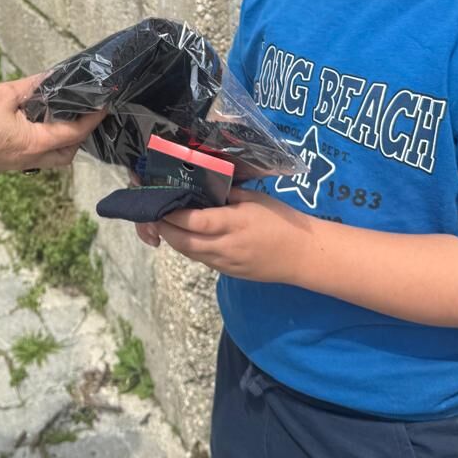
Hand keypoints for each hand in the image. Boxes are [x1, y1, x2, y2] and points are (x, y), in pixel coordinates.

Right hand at [0, 76, 104, 175]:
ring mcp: (15, 165)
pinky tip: (33, 127)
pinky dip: (41, 145)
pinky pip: (32, 158)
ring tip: (58, 119)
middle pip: (65, 155)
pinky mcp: (3, 164)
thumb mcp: (4, 94)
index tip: (104, 106)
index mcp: (35, 143)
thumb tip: (52, 76)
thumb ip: (32, 86)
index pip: (74, 133)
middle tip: (81, 115)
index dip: (92, 119)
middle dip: (77, 138)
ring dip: (59, 143)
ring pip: (49, 160)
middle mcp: (29, 159)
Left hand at [133, 188, 310, 283]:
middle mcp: (226, 246)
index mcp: (234, 223)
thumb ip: (226, 194)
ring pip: (189, 254)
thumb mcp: (254, 198)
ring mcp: (226, 263)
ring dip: (174, 239)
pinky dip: (189, 248)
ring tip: (165, 222)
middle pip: (183, 242)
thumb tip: (200, 185)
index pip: (194, 221)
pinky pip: (201, 260)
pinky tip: (187, 235)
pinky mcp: (228, 273)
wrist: (303, 255)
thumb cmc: (281, 220)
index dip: (172, 214)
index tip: (159, 201)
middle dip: (164, 229)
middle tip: (154, 214)